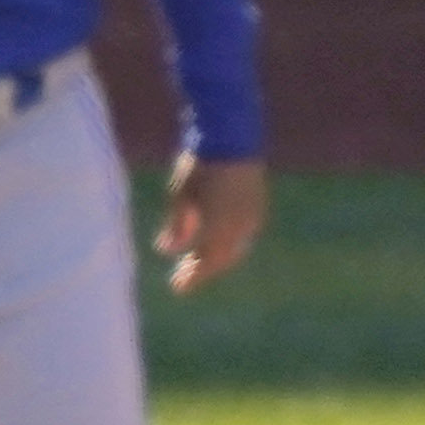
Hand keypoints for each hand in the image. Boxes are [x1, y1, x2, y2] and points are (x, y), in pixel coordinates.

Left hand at [159, 152, 268, 293]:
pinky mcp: (258, 205)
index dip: (193, 277)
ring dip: (216, 257)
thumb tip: (167, 251)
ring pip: (234, 247)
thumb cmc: (199, 166)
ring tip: (196, 262)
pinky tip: (215, 243)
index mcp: (220, 227)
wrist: (231, 136)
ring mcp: (252, 215)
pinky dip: (227, 243)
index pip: (207, 261)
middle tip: (182, 279)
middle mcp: (241, 226)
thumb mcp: (180, 197)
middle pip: (221, 258)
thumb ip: (176, 227)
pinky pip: (243, 234)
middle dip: (201, 270)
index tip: (178, 289)